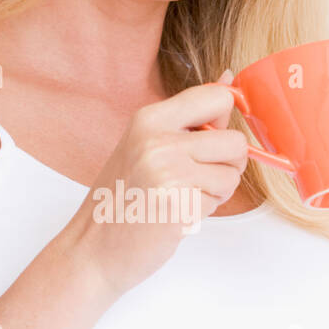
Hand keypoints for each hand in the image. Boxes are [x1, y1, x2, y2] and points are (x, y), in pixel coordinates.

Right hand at [68, 69, 248, 298]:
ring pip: (232, 174)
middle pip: (235, 141)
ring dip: (215, 191)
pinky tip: (175, 214)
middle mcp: (158, 141)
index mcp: (149, 118)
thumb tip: (229, 79)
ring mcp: (168, 173)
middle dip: (226, 165)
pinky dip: (203, 211)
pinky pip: (219, 201)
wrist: (92, 249)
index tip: (210, 140)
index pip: (218, 97)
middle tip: (194, 179)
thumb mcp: (144, 144)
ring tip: (180, 197)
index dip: (225, 122)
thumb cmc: (122, 199)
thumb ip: (187, 117)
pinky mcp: (179, 205)